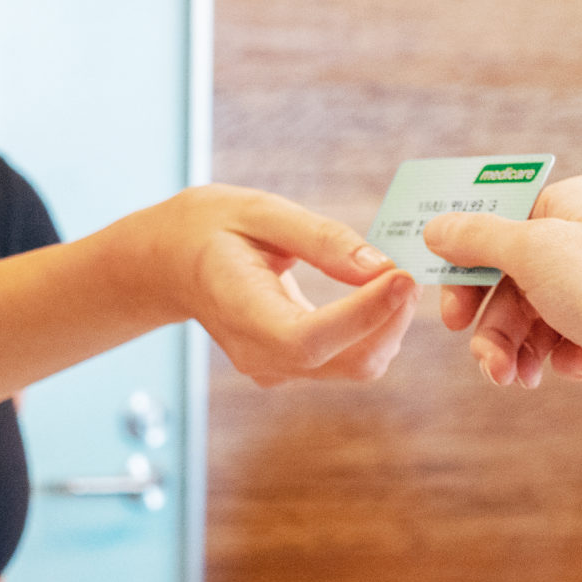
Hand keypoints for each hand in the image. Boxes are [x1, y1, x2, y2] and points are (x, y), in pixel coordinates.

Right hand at [117, 185, 416, 384]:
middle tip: (410, 271)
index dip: (363, 315)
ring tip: (398, 276)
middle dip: (390, 321)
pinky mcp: (291, 367)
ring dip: (389, 326)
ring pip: (355, 366)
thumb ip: (321, 240)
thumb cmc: (212, 228)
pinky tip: (380, 293)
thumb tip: (381, 267)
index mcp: (240, 312)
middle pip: (346, 362)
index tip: (402, 277)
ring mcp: (274, 369)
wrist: (171, 264)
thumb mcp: (260, 212)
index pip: (309, 338)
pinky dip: (375, 330)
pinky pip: (347, 360)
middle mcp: (258, 354)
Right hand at [422, 175, 581, 440]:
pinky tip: (573, 369)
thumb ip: (478, 237)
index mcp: (577, 202)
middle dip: (495, 325)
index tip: (452, 310)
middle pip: (515, 277)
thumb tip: (437, 226)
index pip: (503, 221)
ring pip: (539, 313)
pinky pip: (572, 337)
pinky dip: (561, 357)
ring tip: (517, 379)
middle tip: (485, 360)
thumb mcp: (533, 252)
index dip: (470, 266)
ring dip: (519, 348)